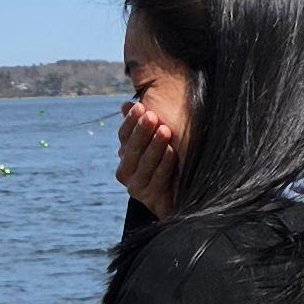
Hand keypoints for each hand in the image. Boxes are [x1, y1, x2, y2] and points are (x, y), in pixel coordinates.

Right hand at [115, 94, 184, 217]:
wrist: (180, 198)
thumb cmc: (170, 163)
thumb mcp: (157, 140)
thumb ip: (143, 123)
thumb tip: (126, 104)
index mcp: (125, 154)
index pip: (123, 135)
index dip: (130, 121)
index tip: (140, 106)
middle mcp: (126, 171)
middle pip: (131, 149)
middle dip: (142, 131)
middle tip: (152, 116)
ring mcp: (136, 187)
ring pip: (143, 164)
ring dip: (154, 146)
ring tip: (164, 131)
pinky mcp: (149, 200)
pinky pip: (157, 179)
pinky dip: (164, 165)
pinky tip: (171, 151)